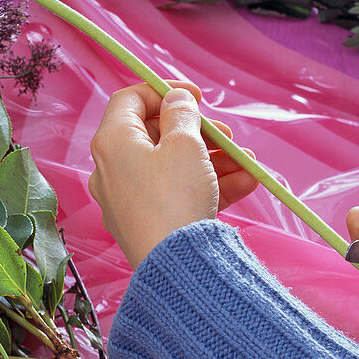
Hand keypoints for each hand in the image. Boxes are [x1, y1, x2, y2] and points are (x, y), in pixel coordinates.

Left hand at [88, 82, 258, 268]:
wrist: (176, 266)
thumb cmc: (176, 197)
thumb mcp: (185, 145)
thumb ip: (182, 115)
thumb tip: (176, 100)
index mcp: (113, 142)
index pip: (130, 100)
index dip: (164, 91)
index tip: (196, 96)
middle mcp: (112, 169)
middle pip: (156, 135)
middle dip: (198, 132)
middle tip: (227, 136)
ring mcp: (128, 199)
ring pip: (171, 167)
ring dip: (211, 160)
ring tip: (246, 162)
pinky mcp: (146, 223)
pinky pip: (175, 194)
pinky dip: (206, 186)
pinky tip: (245, 184)